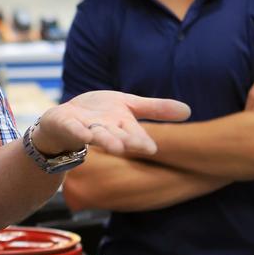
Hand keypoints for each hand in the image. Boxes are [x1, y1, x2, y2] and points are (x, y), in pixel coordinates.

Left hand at [34, 91, 190, 157]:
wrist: (64, 119)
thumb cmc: (99, 114)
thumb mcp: (129, 105)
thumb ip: (155, 108)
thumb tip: (188, 110)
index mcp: (121, 126)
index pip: (134, 135)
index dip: (141, 142)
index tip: (151, 149)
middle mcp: (105, 130)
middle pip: (117, 137)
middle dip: (125, 143)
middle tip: (136, 149)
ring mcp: (85, 128)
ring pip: (97, 135)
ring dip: (106, 140)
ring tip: (115, 146)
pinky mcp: (66, 124)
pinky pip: (73, 128)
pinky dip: (78, 131)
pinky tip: (83, 134)